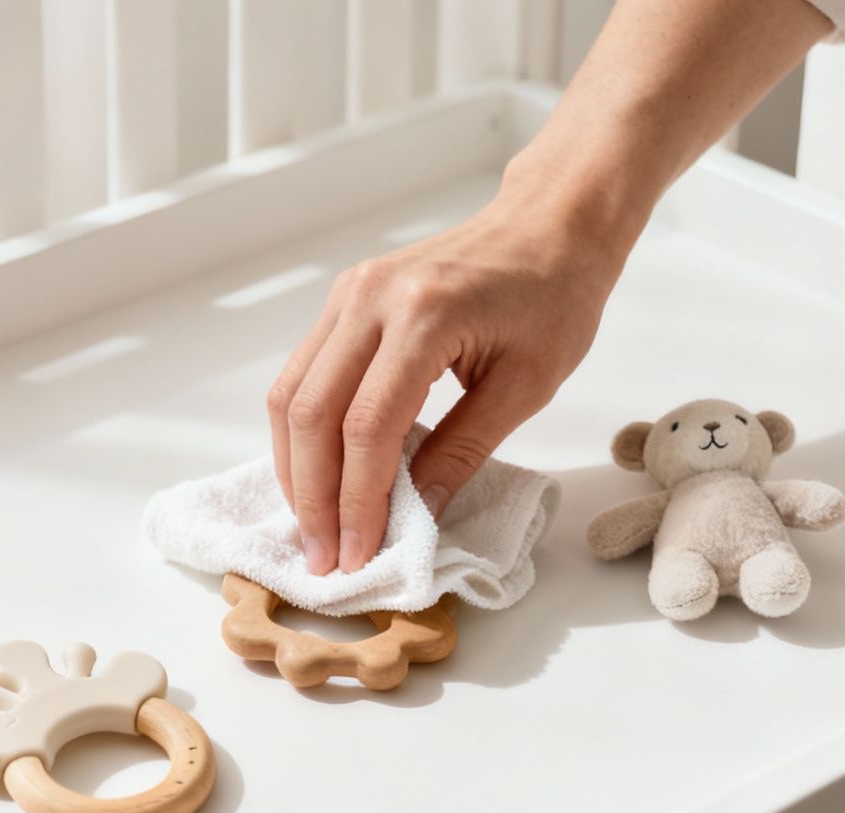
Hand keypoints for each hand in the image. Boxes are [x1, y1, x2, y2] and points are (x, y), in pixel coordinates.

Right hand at [266, 182, 624, 573]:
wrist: (549, 224)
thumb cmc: (553, 297)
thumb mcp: (526, 386)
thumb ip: (463, 451)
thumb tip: (414, 516)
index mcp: (424, 315)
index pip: (368, 426)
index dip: (357, 500)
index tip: (359, 554)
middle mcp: (370, 298)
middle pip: (312, 412)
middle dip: (313, 496)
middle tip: (324, 556)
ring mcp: (348, 293)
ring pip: (291, 394)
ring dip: (295, 468)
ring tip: (315, 526)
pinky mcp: (343, 299)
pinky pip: (302, 374)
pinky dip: (303, 433)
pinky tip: (319, 475)